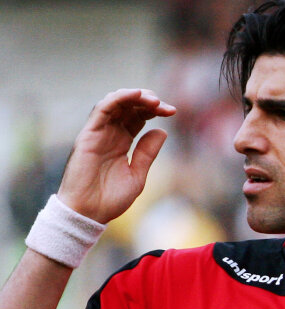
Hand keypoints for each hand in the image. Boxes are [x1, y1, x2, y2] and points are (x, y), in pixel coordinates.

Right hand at [57, 89, 175, 222]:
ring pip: (115, 103)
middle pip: (129, 107)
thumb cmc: (110, 198)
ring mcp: (98, 133)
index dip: (155, 111)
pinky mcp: (88, 135)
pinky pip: (102, 110)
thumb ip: (147, 153)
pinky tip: (135, 95)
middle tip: (166, 107)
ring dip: (135, 97)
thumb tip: (162, 131)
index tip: (172, 112)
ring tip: (153, 99)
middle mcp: (109, 134)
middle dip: (149, 102)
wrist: (88, 213)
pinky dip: (118, 99)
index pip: (138, 117)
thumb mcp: (137, 175)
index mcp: (122, 142)